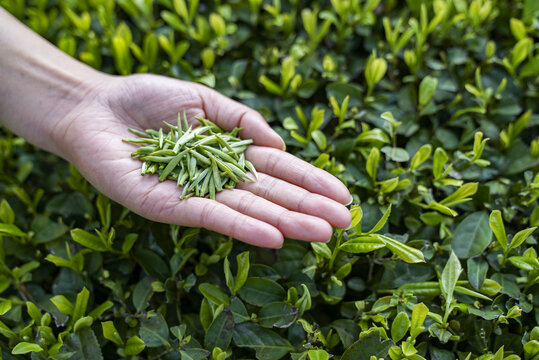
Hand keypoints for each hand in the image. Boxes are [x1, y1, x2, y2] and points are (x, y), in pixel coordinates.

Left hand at [51, 74, 352, 247]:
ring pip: (249, 210)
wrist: (93, 109)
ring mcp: (196, 195)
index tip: (343, 196)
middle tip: (345, 224)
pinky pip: (211, 217)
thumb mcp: (203, 99)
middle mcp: (218, 178)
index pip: (279, 169)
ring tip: (322, 233)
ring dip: (286, 222)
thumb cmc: (147, 99)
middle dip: (308, 208)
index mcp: (230, 152)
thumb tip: (280, 142)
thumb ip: (241, 120)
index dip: (311, 181)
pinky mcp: (169, 206)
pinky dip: (243, 227)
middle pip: (271, 194)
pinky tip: (274, 237)